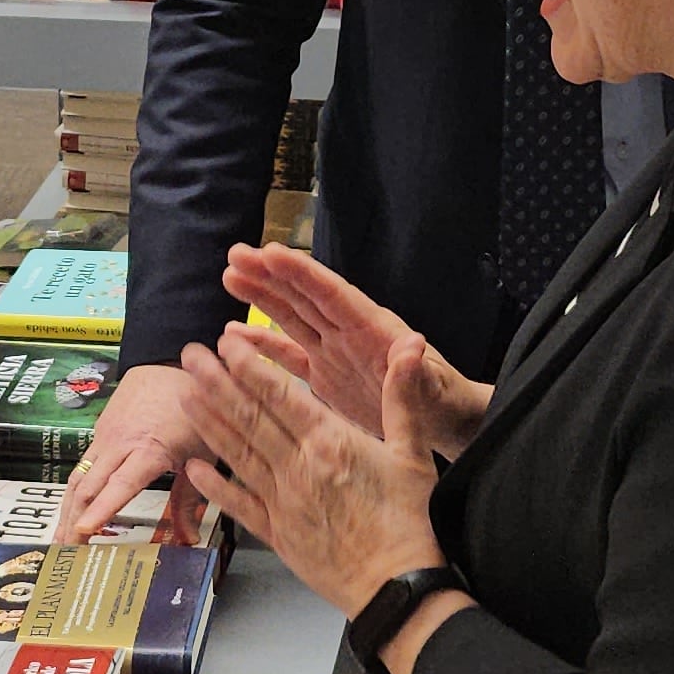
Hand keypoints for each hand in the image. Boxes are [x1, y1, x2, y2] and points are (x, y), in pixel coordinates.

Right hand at [57, 359, 210, 541]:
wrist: (167, 363)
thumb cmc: (191, 408)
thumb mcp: (200, 452)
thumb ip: (189, 497)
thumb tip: (188, 537)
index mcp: (149, 449)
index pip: (121, 485)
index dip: (102, 510)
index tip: (84, 530)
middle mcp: (120, 444)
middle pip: (88, 487)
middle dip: (73, 521)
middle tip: (63, 551)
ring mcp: (105, 437)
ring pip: (78, 478)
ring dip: (66, 510)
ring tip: (59, 538)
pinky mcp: (98, 432)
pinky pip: (81, 466)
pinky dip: (73, 492)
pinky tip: (70, 510)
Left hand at [177, 339, 445, 616]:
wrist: (396, 587)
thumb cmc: (410, 524)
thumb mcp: (414, 453)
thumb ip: (403, 397)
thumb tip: (409, 346)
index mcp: (331, 444)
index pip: (280, 396)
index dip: (249, 367)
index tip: (227, 344)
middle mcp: (299, 469)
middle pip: (248, 418)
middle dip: (215, 383)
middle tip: (189, 355)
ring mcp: (283, 502)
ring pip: (237, 454)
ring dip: (208, 423)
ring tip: (184, 396)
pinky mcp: (278, 534)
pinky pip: (239, 504)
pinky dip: (214, 486)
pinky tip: (193, 469)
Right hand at [217, 243, 489, 456]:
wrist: (443, 421)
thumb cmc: (443, 401)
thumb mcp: (435, 388)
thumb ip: (417, 371)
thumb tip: (413, 345)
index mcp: (373, 331)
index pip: (332, 295)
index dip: (302, 274)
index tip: (271, 252)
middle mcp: (349, 333)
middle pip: (304, 297)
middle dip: (271, 275)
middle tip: (236, 253)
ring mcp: (334, 352)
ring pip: (291, 318)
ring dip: (262, 298)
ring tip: (230, 277)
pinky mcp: (325, 376)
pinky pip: (288, 356)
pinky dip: (261, 345)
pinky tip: (233, 336)